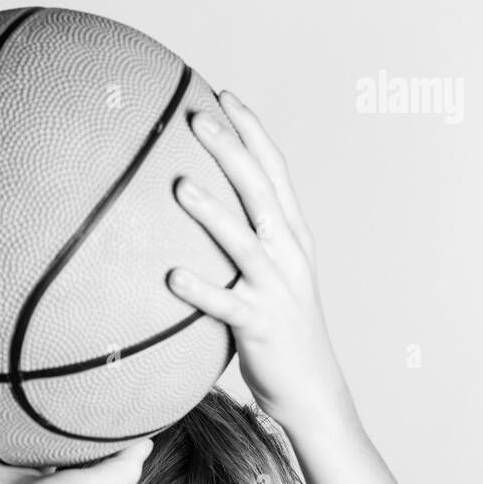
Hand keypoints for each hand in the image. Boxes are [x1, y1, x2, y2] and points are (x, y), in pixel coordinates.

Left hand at [168, 90, 352, 429]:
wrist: (310, 388)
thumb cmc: (280, 331)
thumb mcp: (270, 276)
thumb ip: (245, 243)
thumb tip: (200, 214)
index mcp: (293, 237)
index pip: (274, 170)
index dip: (251, 130)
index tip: (223, 94)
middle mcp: (289, 255)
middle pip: (260, 191)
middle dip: (230, 151)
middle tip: (195, 119)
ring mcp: (276, 289)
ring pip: (243, 242)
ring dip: (211, 213)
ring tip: (178, 188)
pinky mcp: (260, 326)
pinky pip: (226, 305)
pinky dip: (201, 290)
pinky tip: (172, 277)